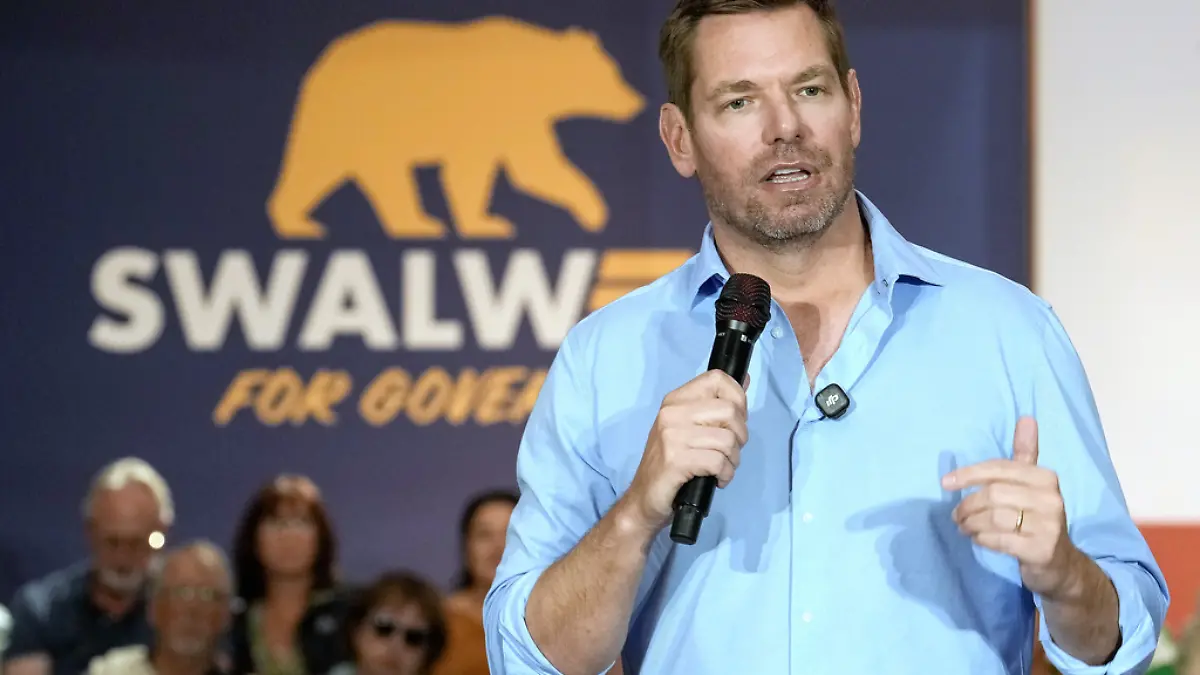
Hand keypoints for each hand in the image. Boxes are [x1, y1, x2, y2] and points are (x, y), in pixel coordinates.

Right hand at [621, 369, 748, 533]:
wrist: (643, 499)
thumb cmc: (670, 464)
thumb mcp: (689, 428)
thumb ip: (715, 405)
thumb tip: (745, 378)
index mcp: (675, 400)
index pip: (717, 378)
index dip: (737, 398)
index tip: (733, 421)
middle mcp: (671, 413)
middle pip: (729, 410)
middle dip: (740, 435)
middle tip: (729, 451)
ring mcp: (672, 436)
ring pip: (728, 439)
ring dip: (733, 460)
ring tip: (721, 468)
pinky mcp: (676, 460)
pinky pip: (719, 462)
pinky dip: (725, 474)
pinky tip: (717, 479)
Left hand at [942, 417, 1083, 597]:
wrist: (1059, 562)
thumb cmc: (1037, 517)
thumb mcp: (1033, 484)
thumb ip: (1026, 453)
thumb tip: (1026, 417)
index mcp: (1045, 478)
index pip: (999, 468)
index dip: (969, 474)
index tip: (945, 483)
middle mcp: (1050, 498)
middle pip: (993, 494)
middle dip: (968, 505)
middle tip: (956, 515)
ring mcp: (1048, 525)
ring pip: (994, 518)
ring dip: (971, 523)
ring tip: (964, 527)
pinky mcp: (1041, 549)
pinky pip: (1000, 540)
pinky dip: (983, 539)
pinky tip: (978, 539)